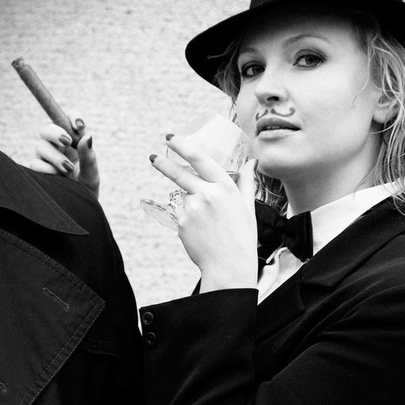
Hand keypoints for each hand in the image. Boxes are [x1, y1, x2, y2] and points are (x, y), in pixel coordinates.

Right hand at [28, 112, 99, 198]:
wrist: (79, 208)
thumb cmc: (87, 188)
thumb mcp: (92, 173)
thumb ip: (89, 155)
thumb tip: (88, 136)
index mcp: (72, 141)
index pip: (67, 120)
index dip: (72, 117)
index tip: (80, 125)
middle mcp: (56, 146)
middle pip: (47, 128)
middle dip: (55, 132)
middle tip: (68, 141)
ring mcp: (44, 158)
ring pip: (40, 146)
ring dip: (55, 156)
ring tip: (68, 168)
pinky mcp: (37, 170)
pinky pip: (35, 164)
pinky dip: (48, 169)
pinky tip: (58, 178)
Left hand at [150, 134, 257, 292]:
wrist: (229, 266)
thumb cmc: (242, 236)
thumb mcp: (247, 206)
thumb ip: (246, 182)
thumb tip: (252, 163)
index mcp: (225, 187)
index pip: (200, 159)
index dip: (183, 146)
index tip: (171, 138)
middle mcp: (208, 194)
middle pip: (179, 173)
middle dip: (164, 163)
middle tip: (152, 156)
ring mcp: (193, 208)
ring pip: (185, 198)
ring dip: (191, 206)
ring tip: (208, 225)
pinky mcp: (182, 222)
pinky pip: (182, 215)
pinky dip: (189, 221)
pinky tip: (201, 233)